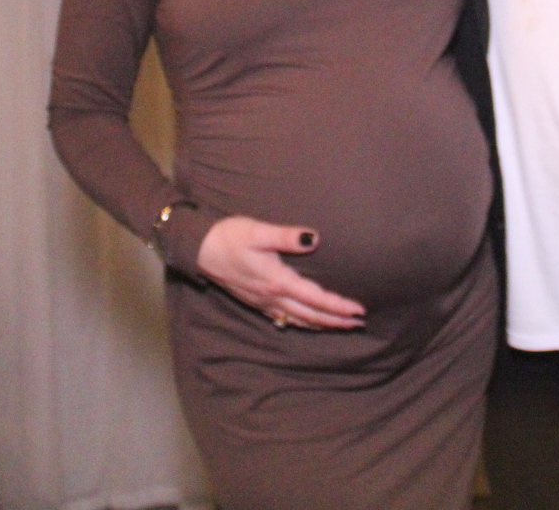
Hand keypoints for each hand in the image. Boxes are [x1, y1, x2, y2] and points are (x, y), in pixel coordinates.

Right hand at [196, 217, 365, 330]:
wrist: (200, 249)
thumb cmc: (230, 236)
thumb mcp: (259, 232)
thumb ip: (287, 237)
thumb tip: (314, 239)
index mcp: (278, 281)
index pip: (316, 299)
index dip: (339, 306)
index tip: (359, 310)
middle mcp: (273, 297)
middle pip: (311, 315)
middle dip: (337, 321)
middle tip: (359, 323)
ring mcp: (263, 302)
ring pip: (299, 320)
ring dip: (322, 325)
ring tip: (342, 326)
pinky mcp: (256, 301)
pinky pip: (284, 318)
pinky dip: (301, 323)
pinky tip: (307, 324)